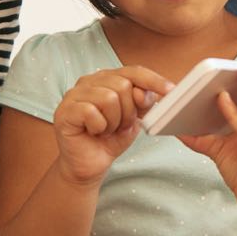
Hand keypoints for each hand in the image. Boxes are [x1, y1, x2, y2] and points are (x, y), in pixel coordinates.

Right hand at [53, 66, 172, 185]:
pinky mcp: (65, 110)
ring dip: (113, 121)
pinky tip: (93, 132)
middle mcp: (89, 80)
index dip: (154, 80)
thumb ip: (142, 102)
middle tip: (119, 126)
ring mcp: (74, 94)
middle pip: (123, 85)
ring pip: (109, 98)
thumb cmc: (110, 139)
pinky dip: (99, 127)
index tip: (171, 91)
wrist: (88, 165)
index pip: (134, 71)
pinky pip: (91, 112)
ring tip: (106, 130)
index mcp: (107, 78)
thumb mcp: (134, 119)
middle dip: (128, 112)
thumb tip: (144, 92)